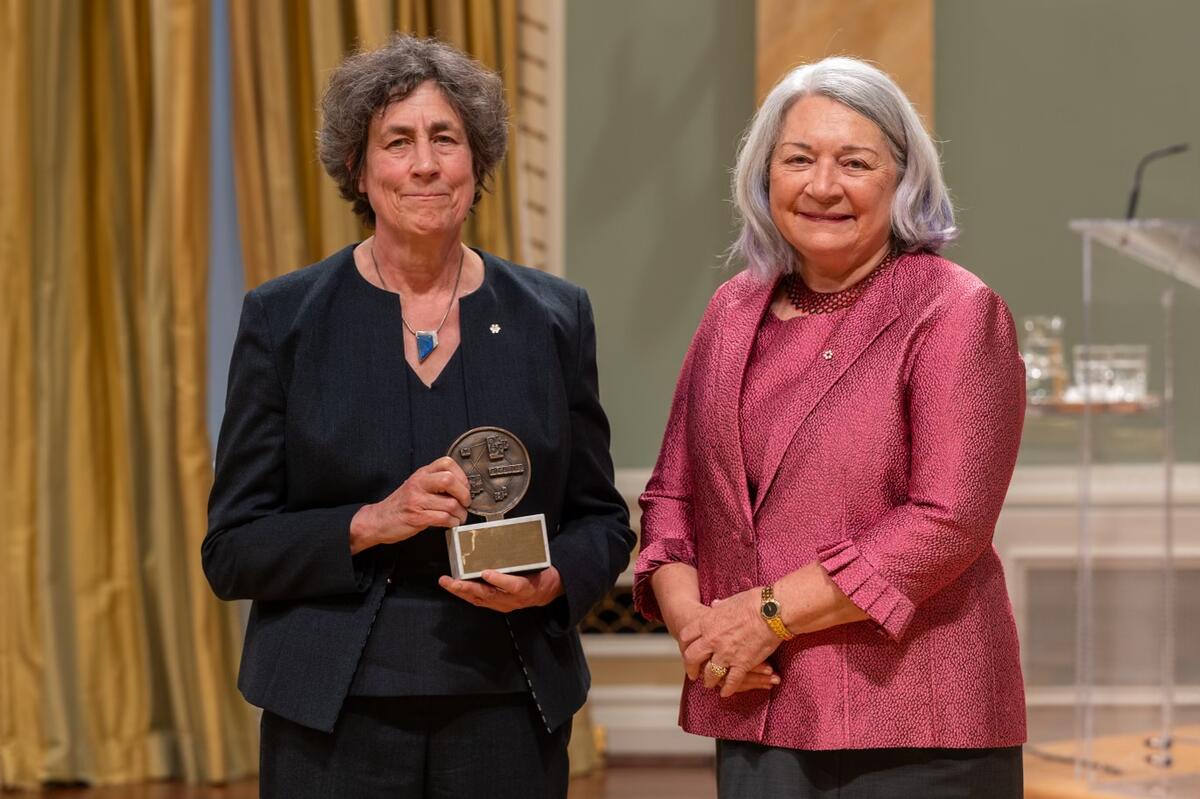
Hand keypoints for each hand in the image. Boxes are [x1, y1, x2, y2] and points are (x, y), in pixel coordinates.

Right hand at [350, 456, 470, 552]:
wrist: (378, 520)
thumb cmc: (401, 505)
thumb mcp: (416, 486)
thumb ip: (435, 482)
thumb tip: (462, 487)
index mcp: (421, 474)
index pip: (447, 463)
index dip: (461, 475)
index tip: (465, 487)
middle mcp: (418, 484)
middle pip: (449, 480)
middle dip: (464, 494)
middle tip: (466, 503)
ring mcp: (416, 500)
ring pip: (450, 503)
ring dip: (460, 513)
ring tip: (459, 516)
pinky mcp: (417, 517)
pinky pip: (443, 518)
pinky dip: (452, 522)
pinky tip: (451, 523)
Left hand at [439, 567, 563, 611]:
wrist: (546, 592)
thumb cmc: (541, 575)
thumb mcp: (538, 564)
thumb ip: (524, 556)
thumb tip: (507, 539)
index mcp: (526, 588)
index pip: (513, 585)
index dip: (499, 580)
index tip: (486, 573)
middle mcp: (512, 599)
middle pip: (489, 595)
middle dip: (469, 588)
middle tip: (454, 581)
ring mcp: (504, 604)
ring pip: (480, 599)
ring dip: (462, 591)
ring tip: (447, 582)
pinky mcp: (497, 605)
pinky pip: (478, 600)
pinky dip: (465, 593)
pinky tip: (454, 587)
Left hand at [679, 589, 783, 697]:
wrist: (773, 611)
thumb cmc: (754, 602)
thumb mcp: (729, 601)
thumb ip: (719, 607)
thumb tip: (715, 605)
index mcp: (707, 622)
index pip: (686, 637)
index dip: (684, 646)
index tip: (687, 651)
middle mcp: (712, 640)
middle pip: (692, 658)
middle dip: (691, 668)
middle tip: (693, 673)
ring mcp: (726, 653)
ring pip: (710, 673)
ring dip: (709, 680)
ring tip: (710, 683)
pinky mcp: (742, 664)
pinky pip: (732, 681)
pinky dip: (728, 689)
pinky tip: (726, 692)